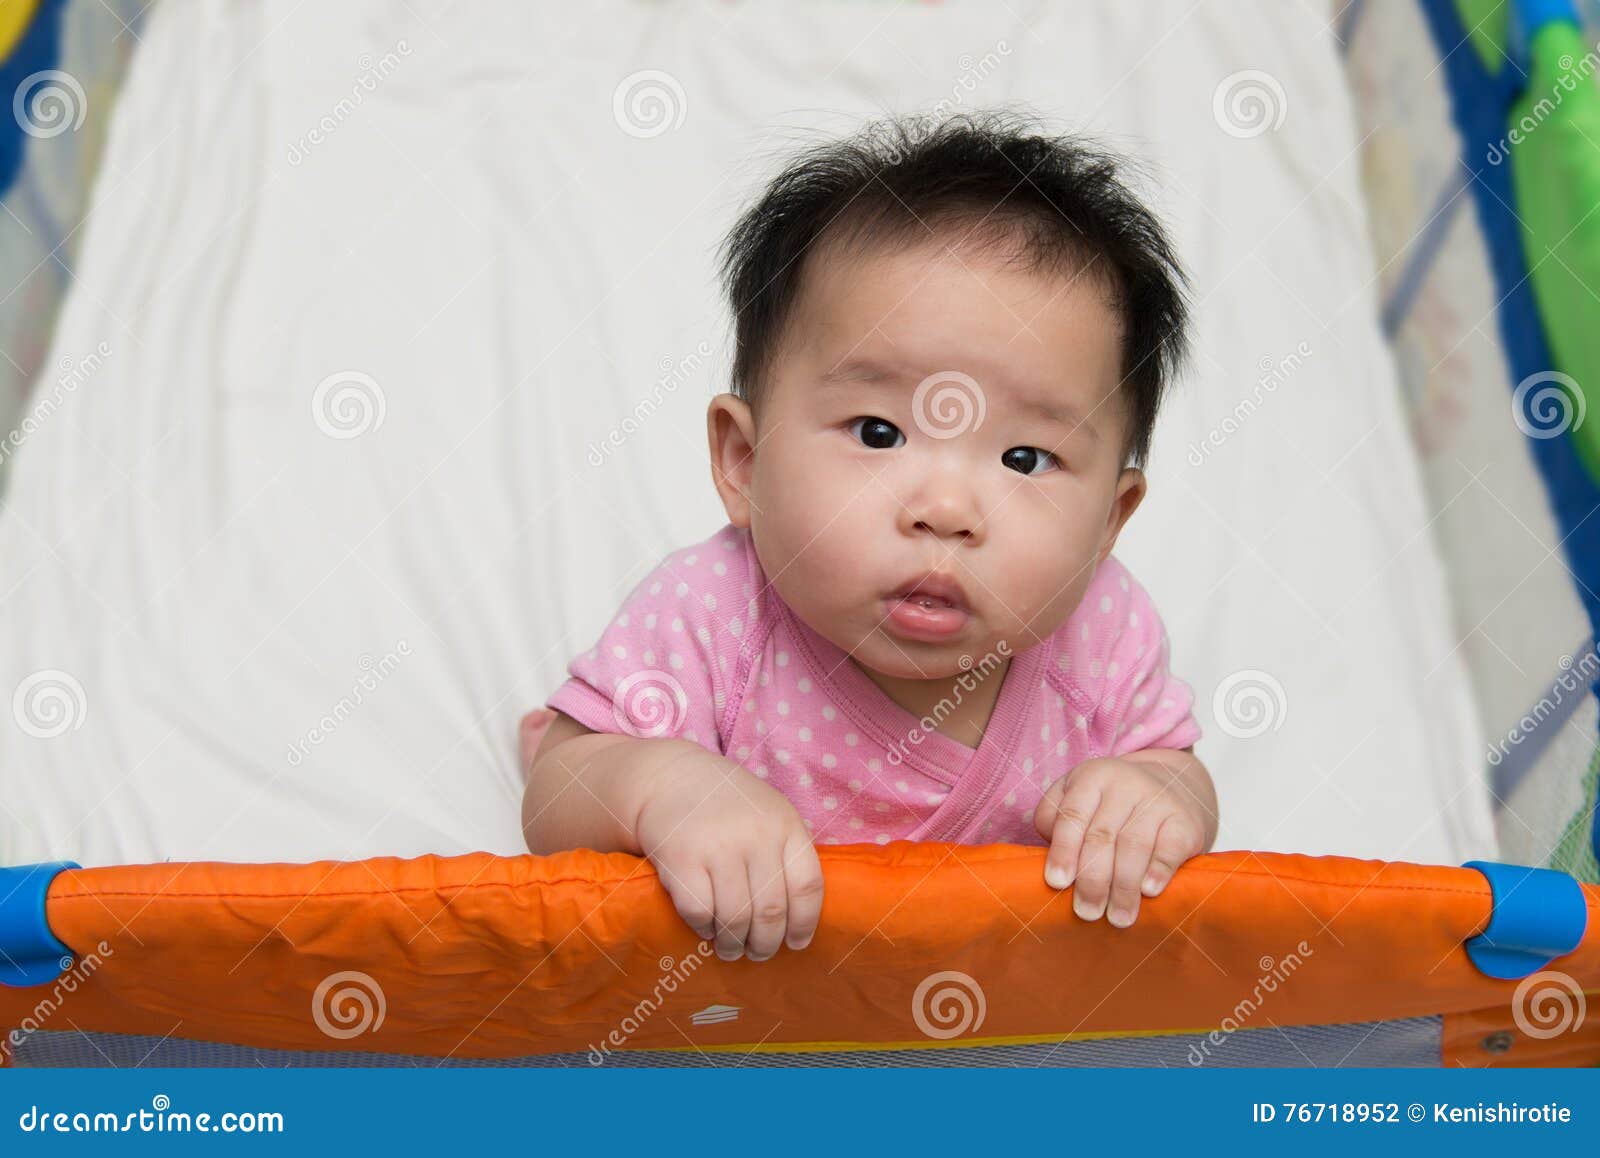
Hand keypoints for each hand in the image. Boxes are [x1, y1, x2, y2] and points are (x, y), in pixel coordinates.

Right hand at [634, 748, 823, 961]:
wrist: (670, 777)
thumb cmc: (728, 804)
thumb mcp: (770, 812)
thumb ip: (787, 852)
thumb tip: (799, 916)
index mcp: (785, 825)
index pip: (808, 886)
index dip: (805, 923)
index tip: (797, 944)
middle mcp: (756, 836)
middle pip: (771, 910)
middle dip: (766, 944)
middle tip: (758, 953)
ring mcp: (718, 847)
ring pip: (736, 918)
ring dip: (734, 945)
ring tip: (732, 950)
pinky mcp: (681, 859)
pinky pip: (700, 912)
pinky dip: (705, 929)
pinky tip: (706, 929)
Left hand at [1032, 753, 1210, 927]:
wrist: (1174, 783)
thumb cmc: (1112, 804)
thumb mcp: (1079, 797)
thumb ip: (1056, 822)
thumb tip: (1054, 865)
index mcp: (1091, 778)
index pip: (1072, 816)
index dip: (1063, 851)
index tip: (1057, 883)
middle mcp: (1124, 785)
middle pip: (1102, 836)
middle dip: (1092, 879)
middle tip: (1087, 912)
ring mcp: (1158, 800)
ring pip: (1134, 846)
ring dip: (1123, 887)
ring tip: (1116, 918)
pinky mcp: (1185, 820)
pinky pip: (1169, 848)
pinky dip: (1158, 871)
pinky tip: (1148, 891)